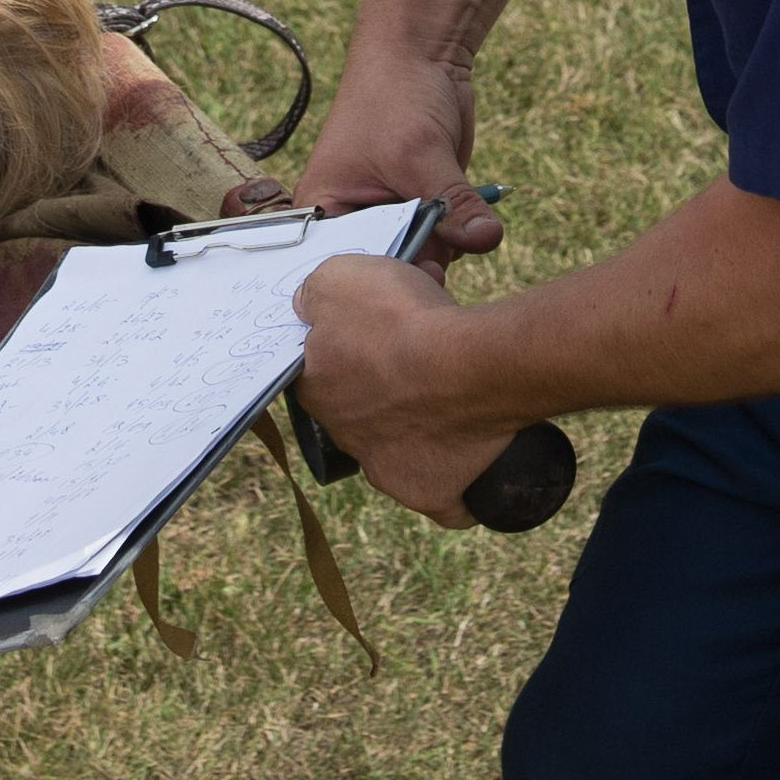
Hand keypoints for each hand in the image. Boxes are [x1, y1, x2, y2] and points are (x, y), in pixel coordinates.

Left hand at [293, 254, 518, 528]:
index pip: (324, 370)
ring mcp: (386, 472)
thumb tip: (309, 309)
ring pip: (399, 449)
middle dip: (388, 380)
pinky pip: (445, 502)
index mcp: (316, 389)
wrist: (465, 366)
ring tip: (456, 388)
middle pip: (363, 407)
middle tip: (425, 348)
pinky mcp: (432, 497)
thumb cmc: (401, 320)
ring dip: (421, 424)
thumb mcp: (338, 277)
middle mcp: (345, 436)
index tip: (387, 327)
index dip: (355, 343)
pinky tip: (470, 463)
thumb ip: (315, 294)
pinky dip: (456, 488)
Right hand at [301, 44, 501, 278]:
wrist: (421, 54)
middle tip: (441, 271)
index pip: (345, 265)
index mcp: (325, 209)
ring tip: (457, 234)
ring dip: (447, 251)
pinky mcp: (427, 207)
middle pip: (386, 268)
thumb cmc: (394, 96)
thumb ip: (452, 204)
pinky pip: (446, 240)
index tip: (410, 289)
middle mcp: (355, 218)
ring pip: (423, 258)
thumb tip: (487, 239)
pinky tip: (472, 224)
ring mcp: (395, 214)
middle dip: (419, 269)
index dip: (376, 283)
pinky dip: (462, 236)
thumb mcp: (419, 154)